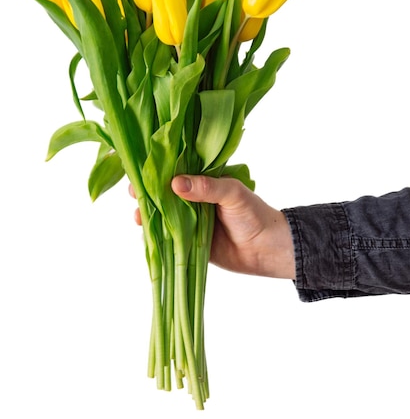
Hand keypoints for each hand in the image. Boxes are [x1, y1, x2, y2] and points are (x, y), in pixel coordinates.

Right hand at [131, 176, 294, 279]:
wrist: (267, 249)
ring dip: (148, 214)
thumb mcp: (233, 194)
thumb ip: (207, 188)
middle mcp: (194, 199)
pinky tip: (144, 232)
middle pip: (164, 193)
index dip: (158, 169)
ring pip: (162, 216)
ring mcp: (190, 221)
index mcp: (205, 181)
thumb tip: (175, 183)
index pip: (177, 170)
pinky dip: (154, 236)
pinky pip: (167, 238)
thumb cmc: (254, 214)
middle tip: (134, 193)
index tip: (141, 170)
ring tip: (137, 215)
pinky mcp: (189, 243)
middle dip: (147, 192)